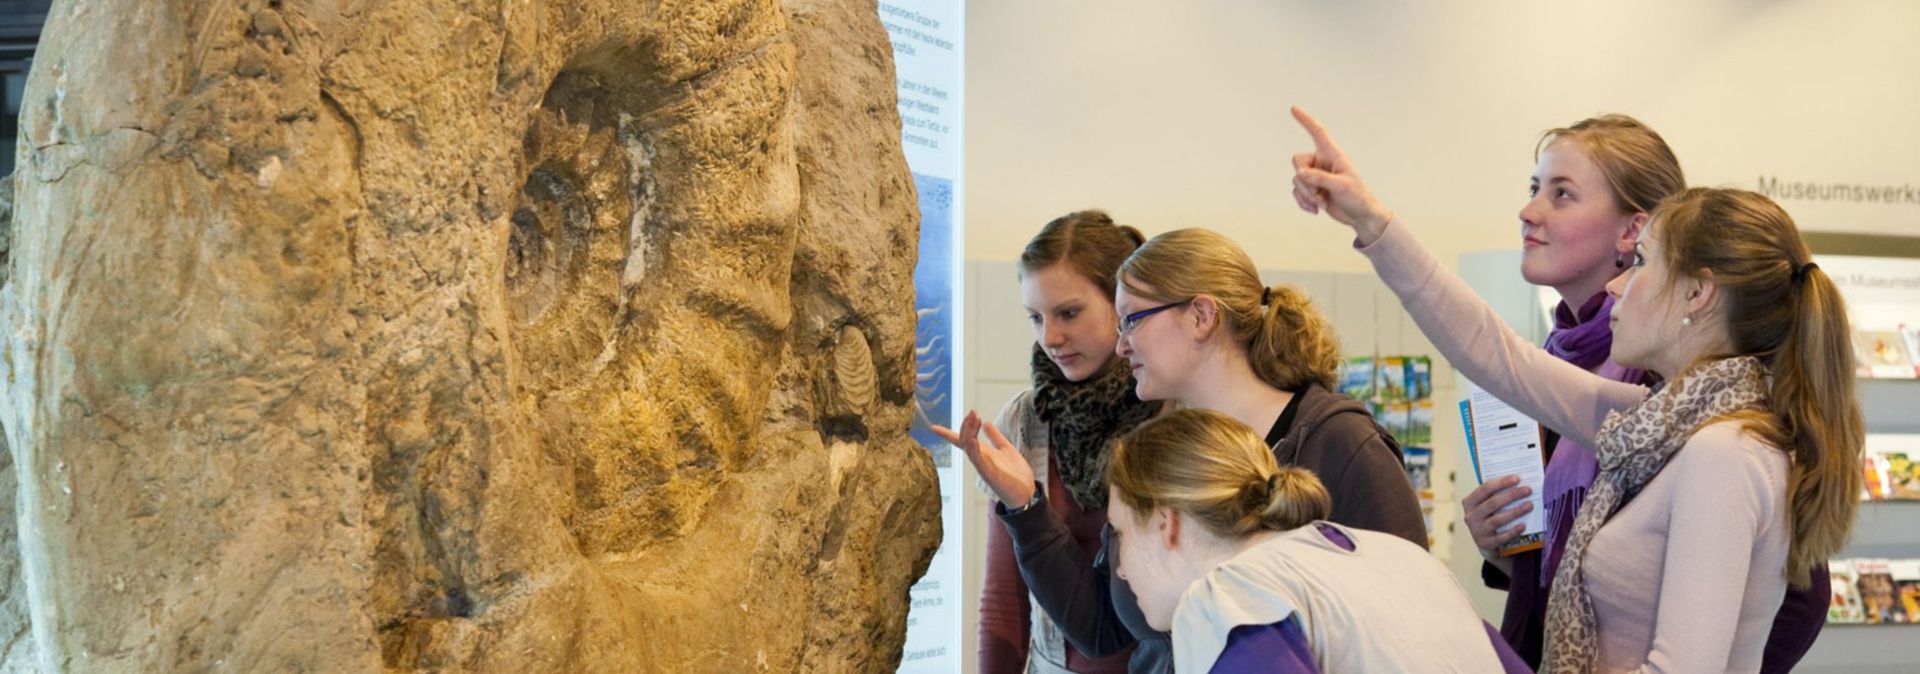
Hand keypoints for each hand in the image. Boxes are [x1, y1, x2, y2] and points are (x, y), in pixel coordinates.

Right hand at [931, 410, 1036, 506]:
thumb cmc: (1016, 474)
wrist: (1027, 493)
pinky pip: (978, 460)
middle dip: (966, 426)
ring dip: (969, 434)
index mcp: (983, 453)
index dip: (948, 434)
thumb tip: (986, 422)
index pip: (962, 441)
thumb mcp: (1006, 449)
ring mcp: (983, 467)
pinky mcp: (990, 474)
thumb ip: (995, 437)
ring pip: (969, 449)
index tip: (933, 428)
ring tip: (973, 419)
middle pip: (965, 441)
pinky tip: (973, 439)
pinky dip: (974, 450)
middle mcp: (980, 460)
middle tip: (972, 412)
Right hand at [1288, 106, 1393, 244]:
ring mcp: (1316, 176)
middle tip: (1317, 194)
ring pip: (1296, 179)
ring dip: (1306, 195)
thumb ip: (1320, 178)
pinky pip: (1297, 192)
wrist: (1361, 216)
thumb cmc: (1358, 197)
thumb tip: (1299, 174)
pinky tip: (1316, 209)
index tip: (1294, 109)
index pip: (1318, 132)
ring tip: (1321, 203)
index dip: (1306, 120)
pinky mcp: (1313, 189)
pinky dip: (1303, 202)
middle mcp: (1322, 162)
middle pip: (1298, 161)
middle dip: (1304, 181)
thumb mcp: (1341, 186)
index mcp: (1333, 154)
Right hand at [1461, 475, 1533, 555]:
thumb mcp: (1487, 504)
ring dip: (1516, 511)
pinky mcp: (1486, 543)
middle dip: (1512, 495)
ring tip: (1530, 505)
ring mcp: (1477, 531)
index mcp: (1469, 502)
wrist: (1486, 542)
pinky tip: (1524, 525)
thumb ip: (1497, 494)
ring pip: (1497, 519)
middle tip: (1528, 490)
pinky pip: (1501, 537)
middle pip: (1493, 503)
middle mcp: (1470, 516)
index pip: (1485, 489)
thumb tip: (1519, 482)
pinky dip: (1513, 530)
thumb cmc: (1490, 516)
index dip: (1502, 483)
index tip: (1518, 478)